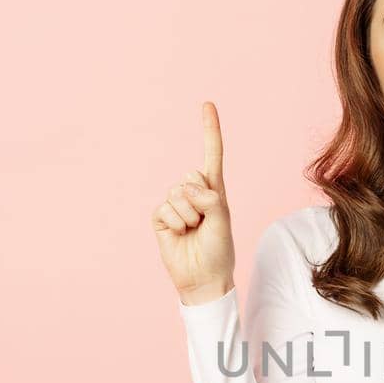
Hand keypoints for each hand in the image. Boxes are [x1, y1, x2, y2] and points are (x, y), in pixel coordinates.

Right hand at [153, 100, 236, 303]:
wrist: (203, 278)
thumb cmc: (219, 250)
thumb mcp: (223, 219)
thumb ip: (209, 198)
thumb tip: (186, 188)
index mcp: (214, 189)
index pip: (211, 155)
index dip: (209, 130)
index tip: (207, 104)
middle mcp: (194, 193)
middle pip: (191, 177)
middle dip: (201, 201)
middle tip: (205, 223)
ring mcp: (175, 204)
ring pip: (178, 194)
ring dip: (189, 216)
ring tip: (194, 231)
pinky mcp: (161, 217)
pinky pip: (165, 208)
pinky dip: (176, 222)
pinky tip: (180, 234)